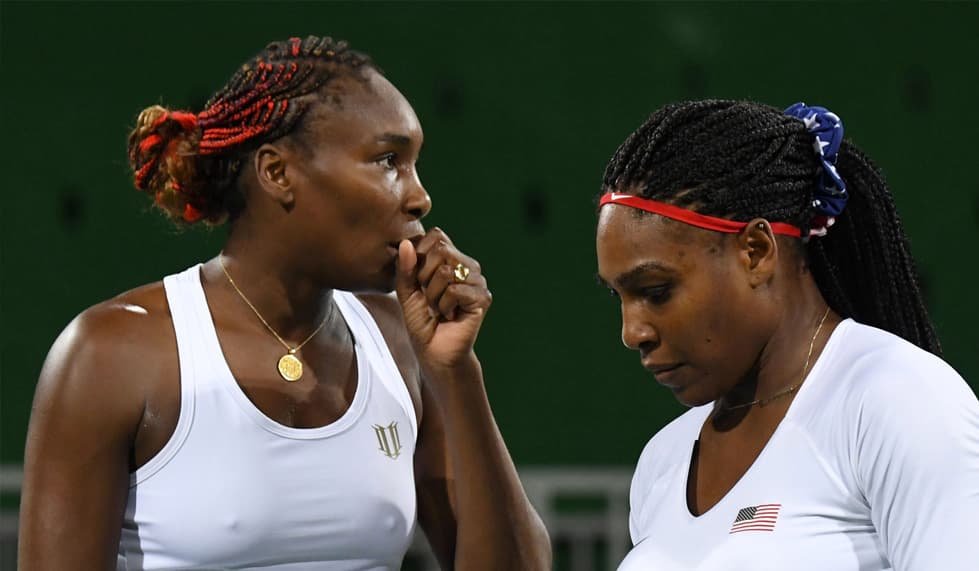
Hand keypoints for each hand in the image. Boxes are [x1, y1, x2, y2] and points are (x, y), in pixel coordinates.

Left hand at [395, 228, 490, 371]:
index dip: (419, 254)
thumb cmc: (422, 322)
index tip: (417, 280)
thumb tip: (405, 243)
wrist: (435, 353)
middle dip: (424, 276)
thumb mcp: (406, 291)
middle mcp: (467, 265)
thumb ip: (404, 268)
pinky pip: (455, 290)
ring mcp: (477, 280)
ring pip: (447, 271)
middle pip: (441, 249)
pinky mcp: (483, 297)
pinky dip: (444, 305)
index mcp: (451, 258)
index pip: (437, 235)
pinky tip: (449, 315)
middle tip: (428, 297)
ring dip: (433, 295)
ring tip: (438, 308)